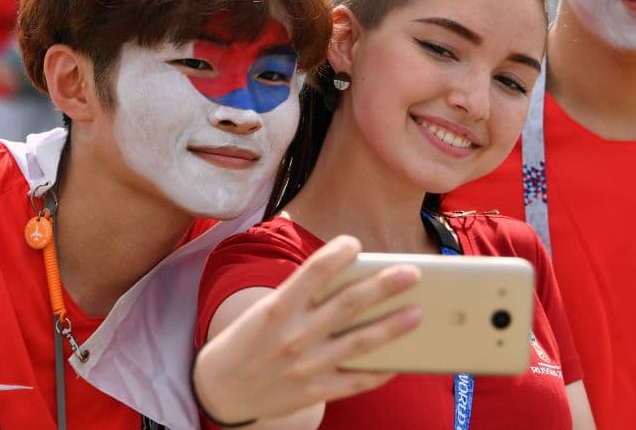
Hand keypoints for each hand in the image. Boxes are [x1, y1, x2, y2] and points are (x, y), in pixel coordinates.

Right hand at [192, 235, 421, 425]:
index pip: (314, 270)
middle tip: (413, 272)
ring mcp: (307, 365)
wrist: (218, 390)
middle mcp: (295, 334)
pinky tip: (399, 361)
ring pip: (360, 341)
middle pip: (349, 303)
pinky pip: (355, 381)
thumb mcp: (265, 309)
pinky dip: (379, 371)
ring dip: (393, 326)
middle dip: (384, 285)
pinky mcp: (314, 391)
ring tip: (418, 312)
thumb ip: (303, 295)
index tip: (355, 243)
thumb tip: (348, 278)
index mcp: (278, 306)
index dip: (338, 252)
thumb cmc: (246, 340)